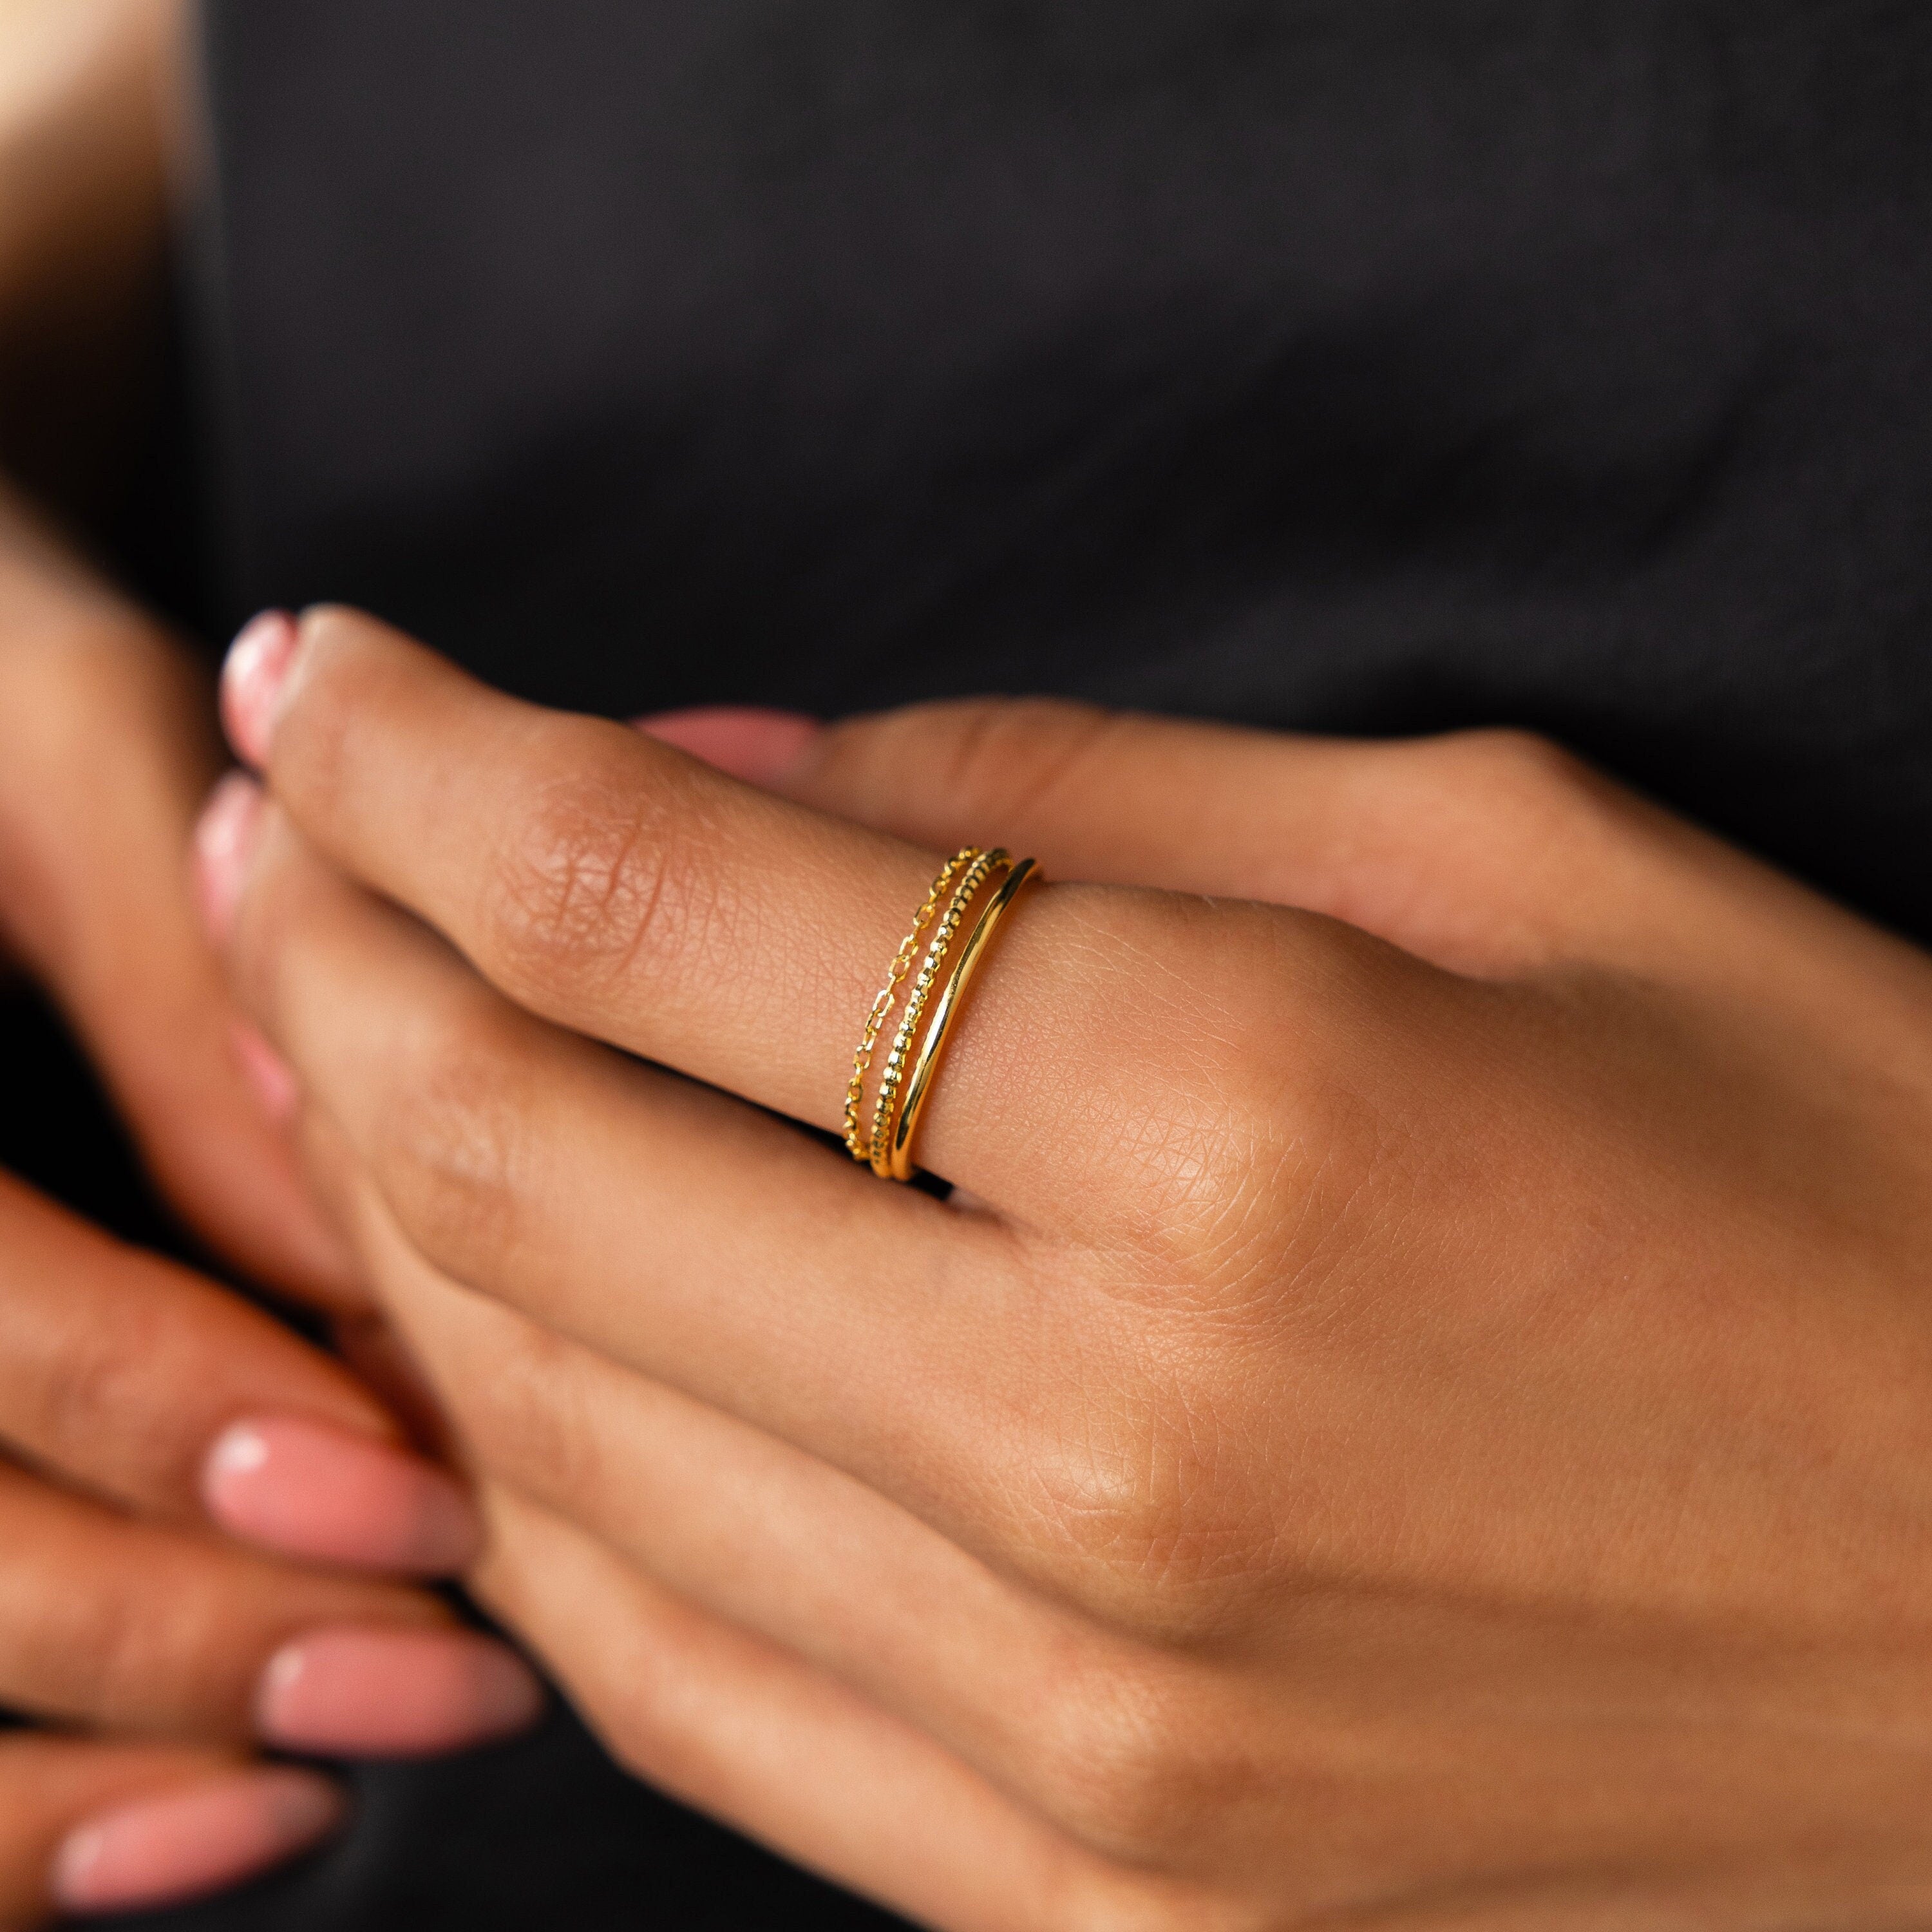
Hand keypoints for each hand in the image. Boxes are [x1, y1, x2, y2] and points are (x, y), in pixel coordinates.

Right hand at [0, 526, 541, 1927]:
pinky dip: (27, 1801)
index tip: (410, 1485)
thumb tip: (353, 1260)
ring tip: (348, 1757)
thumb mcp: (44, 720)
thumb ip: (184, 970)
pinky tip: (216, 1805)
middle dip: (164, 1631)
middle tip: (436, 1667)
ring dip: (102, 1755)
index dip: (157, 1408)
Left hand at [209, 607, 1931, 1928]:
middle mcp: (1115, 1450)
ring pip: (548, 1433)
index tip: (331, 676)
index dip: (430, 759)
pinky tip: (498, 1328)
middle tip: (284, 832)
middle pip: (532, 1166)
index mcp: (1244, 1119)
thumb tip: (716, 772)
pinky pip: (672, 1668)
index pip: (653, 902)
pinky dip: (534, 1473)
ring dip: (392, 1210)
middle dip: (342, 959)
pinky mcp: (1084, 1891)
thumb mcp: (1495, 860)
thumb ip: (1066, 792)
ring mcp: (1082, 1720)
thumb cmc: (1831, 1170)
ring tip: (341, 1044)